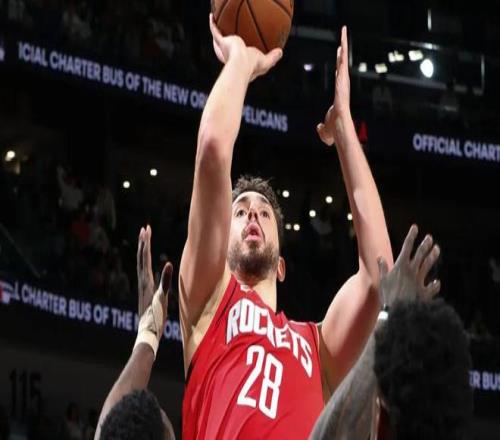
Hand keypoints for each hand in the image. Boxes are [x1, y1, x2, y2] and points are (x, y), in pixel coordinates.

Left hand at [136, 225, 171, 319]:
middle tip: (145, 229)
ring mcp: (142, 286)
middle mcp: (142, 281)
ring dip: (143, 251)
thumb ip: (166, 281)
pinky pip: (143, 271)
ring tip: (144, 241)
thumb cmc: (156, 316)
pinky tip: (147, 263)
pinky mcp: (144, 291)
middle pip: (141, 257)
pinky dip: (144, 262)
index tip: (147, 229)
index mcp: (146, 281)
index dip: (146, 243)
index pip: (145, 257)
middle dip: (143, 242)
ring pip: (141, 264)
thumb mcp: (162, 297)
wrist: (147, 332)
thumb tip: (169, 263)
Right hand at [209, 14, 281, 81]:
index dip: (241, 52)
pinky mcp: (221, 41)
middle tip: (228, 34)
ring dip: (218, 30)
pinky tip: (212, 15)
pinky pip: (215, 30)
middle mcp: (230, 54)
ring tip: (218, 22)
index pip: (240, 55)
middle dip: (227, 40)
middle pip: (227, 46)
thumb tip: (281, 52)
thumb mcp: (266, 62)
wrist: (241, 64)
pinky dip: (212, 23)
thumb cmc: (253, 66)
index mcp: (240, 61)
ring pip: (219, 37)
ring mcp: (224, 48)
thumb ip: (273, 57)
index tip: (243, 46)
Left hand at [317, 26, 350, 145]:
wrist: (338, 128)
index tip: (339, 59)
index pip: (339, 78)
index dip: (339, 69)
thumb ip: (321, 128)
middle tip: (342, 40)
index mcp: (338, 95)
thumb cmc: (334, 131)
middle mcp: (342, 86)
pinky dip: (343, 51)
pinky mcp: (343, 81)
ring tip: (343, 31)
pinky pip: (343, 62)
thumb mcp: (324, 130)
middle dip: (342, 52)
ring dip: (344, 45)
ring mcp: (343, 82)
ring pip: (343, 60)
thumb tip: (318, 127)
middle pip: (342, 65)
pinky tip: (342, 39)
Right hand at [377, 225, 440, 306]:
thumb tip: (379, 257)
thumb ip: (382, 268)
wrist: (399, 311)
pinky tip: (437, 282)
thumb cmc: (388, 295)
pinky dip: (435, 284)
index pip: (407, 247)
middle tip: (429, 237)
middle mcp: (412, 270)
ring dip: (432, 256)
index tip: (415, 227)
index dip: (411, 236)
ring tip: (437, 249)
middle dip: (425, 244)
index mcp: (401, 266)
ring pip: (428, 265)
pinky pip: (432, 286)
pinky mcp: (425, 291)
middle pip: (420, 254)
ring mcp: (420, 280)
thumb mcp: (382, 281)